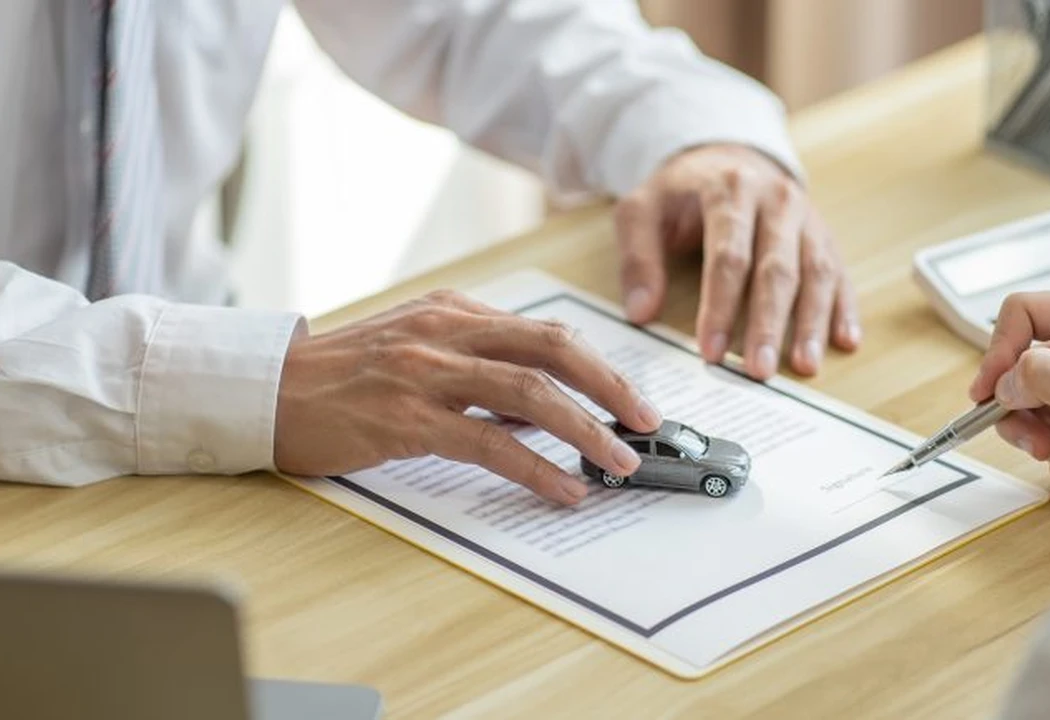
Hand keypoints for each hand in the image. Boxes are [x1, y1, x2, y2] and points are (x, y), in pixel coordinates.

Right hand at [273, 290, 661, 504]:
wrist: (266, 389)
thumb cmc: (342, 375)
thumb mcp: (416, 347)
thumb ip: (476, 363)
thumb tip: (541, 403)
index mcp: (453, 310)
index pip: (544, 331)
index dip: (597, 365)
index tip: (629, 398)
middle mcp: (445, 330)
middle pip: (551, 348)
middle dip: (610, 386)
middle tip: (646, 422)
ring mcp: (425, 371)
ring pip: (529, 392)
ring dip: (585, 429)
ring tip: (618, 462)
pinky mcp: (404, 417)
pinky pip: (487, 442)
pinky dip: (535, 467)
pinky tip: (562, 488)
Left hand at [614, 143, 859, 379]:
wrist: (726, 156)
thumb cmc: (681, 193)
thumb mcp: (642, 210)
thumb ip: (637, 257)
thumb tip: (641, 312)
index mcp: (730, 189)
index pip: (728, 255)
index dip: (719, 306)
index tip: (710, 350)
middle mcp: (777, 200)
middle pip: (777, 269)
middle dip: (768, 323)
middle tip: (759, 371)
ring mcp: (807, 217)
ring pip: (816, 272)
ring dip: (812, 322)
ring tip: (805, 366)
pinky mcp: (824, 234)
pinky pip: (840, 272)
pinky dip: (845, 308)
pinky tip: (847, 341)